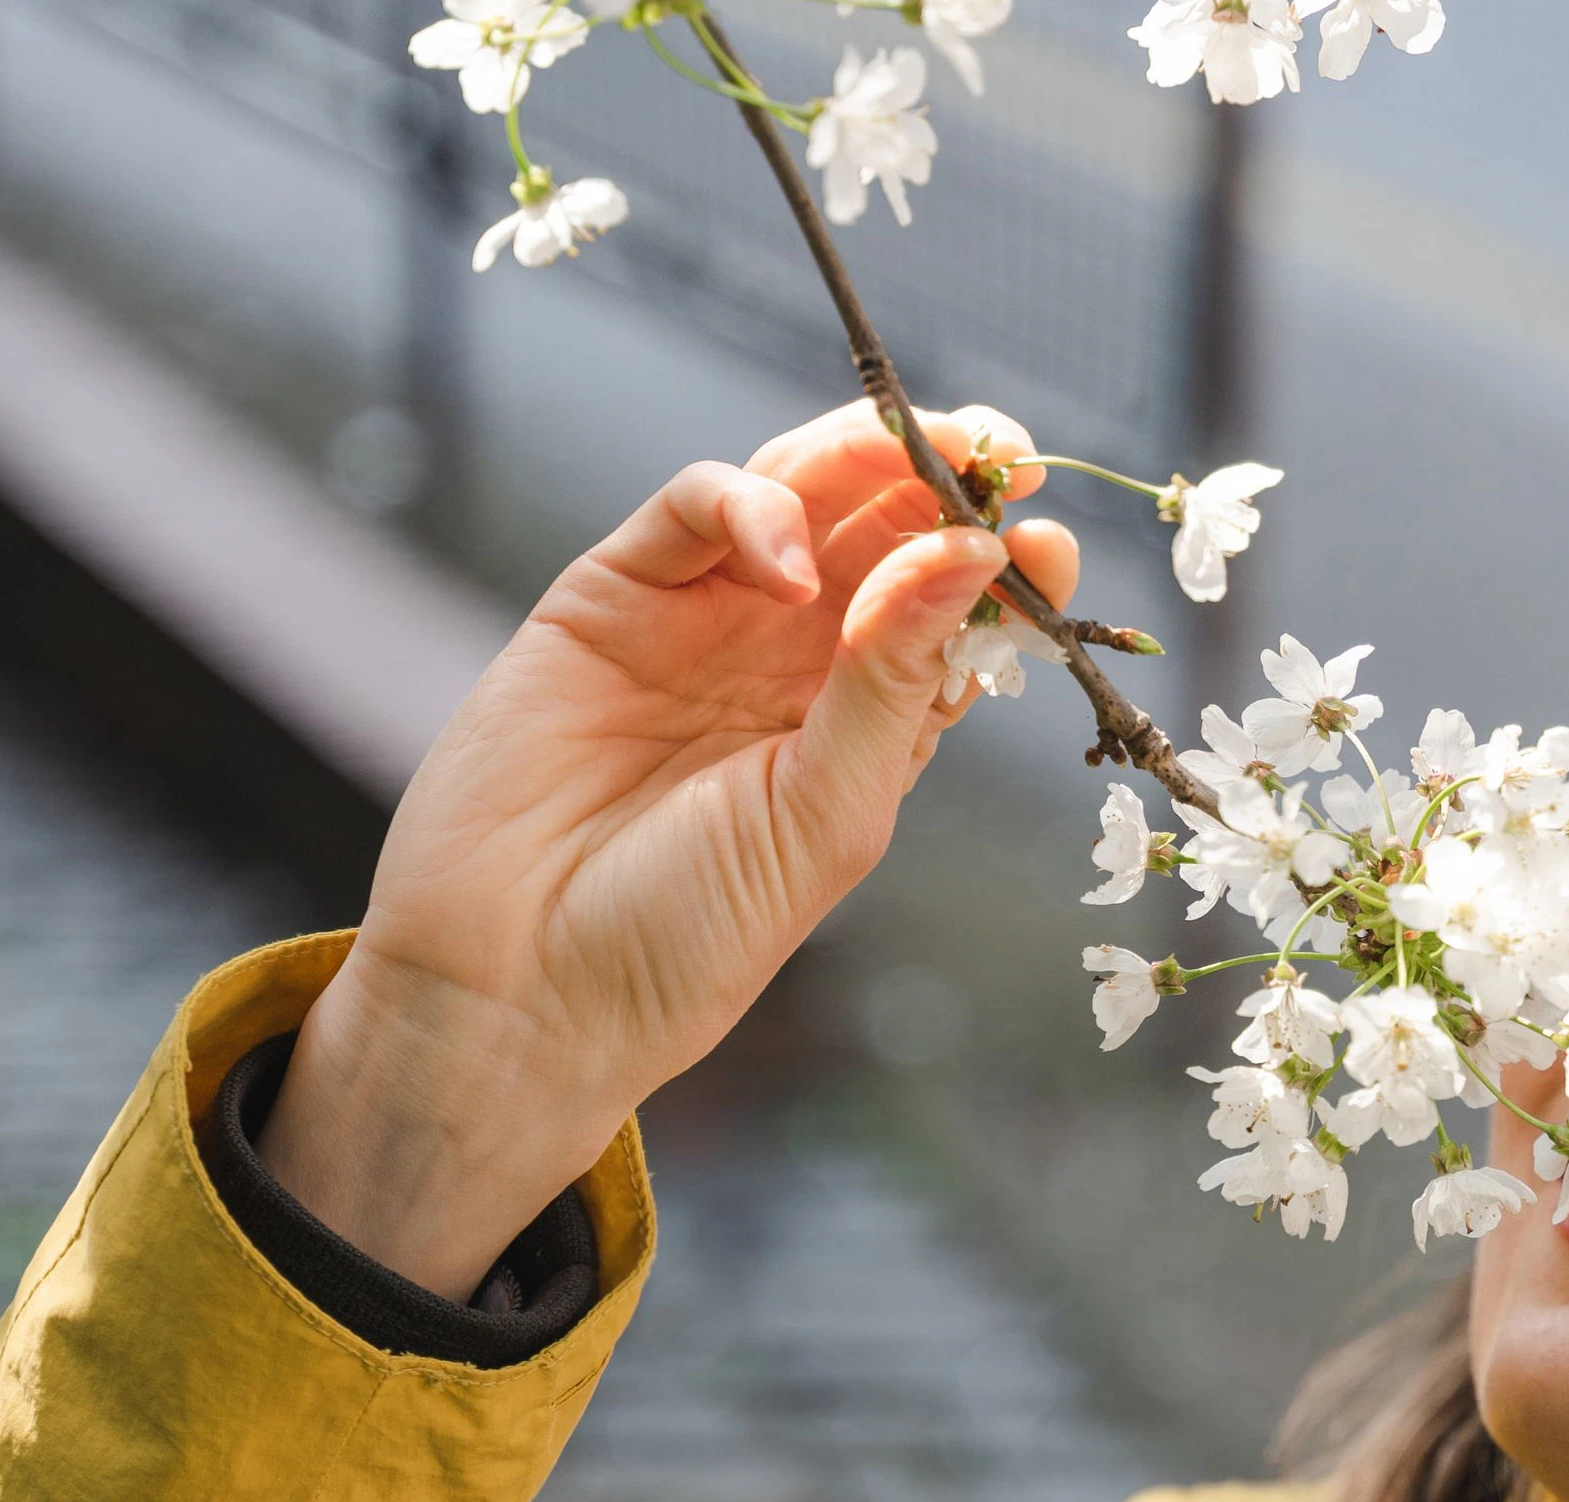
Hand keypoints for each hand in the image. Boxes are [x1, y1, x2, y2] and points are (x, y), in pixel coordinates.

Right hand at [259, 400, 1080, 1296]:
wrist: (518, 983)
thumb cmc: (685, 933)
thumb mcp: (825, 815)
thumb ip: (895, 682)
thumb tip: (979, 558)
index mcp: (866, 720)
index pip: (955, 612)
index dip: (1006, 567)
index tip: (1050, 542)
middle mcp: (793, 659)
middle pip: (886, 530)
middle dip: (946, 480)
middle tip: (998, 453)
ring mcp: (704, 618)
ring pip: (799, 493)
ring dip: (863, 458)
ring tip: (918, 452)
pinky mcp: (613, 593)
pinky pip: (694, 506)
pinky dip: (749, 502)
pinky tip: (784, 557)